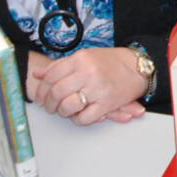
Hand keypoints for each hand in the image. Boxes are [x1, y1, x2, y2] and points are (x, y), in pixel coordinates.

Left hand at [29, 46, 147, 125]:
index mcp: (80, 59)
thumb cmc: (111, 62)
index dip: (41, 89)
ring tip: (63, 111)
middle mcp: (87, 72)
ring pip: (67, 106)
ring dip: (62, 112)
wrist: (137, 67)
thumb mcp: (84, 56)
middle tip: (49, 107)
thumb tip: (38, 74)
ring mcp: (97, 88)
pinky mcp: (107, 103)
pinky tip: (79, 114)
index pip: (51, 76)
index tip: (40, 96)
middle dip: (49, 104)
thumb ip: (60, 65)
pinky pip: (84, 118)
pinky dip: (78, 119)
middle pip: (56, 92)